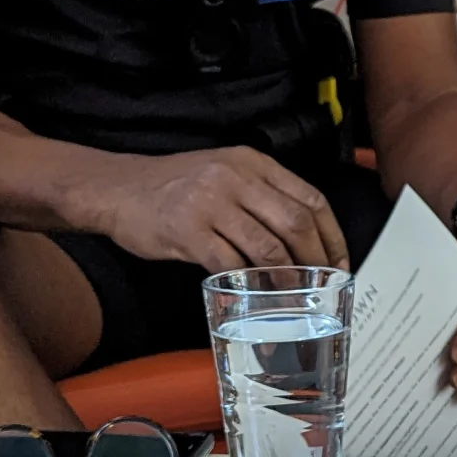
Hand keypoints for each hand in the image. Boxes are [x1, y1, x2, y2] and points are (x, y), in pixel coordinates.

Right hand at [88, 147, 348, 269]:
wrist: (117, 188)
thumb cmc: (175, 187)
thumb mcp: (225, 173)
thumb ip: (262, 194)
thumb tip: (305, 238)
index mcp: (253, 163)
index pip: (310, 198)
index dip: (332, 235)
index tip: (339, 261)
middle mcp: (236, 178)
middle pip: (296, 222)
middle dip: (316, 258)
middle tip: (322, 283)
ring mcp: (211, 203)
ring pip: (267, 245)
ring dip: (286, 275)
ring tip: (293, 293)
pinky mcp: (188, 230)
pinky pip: (229, 263)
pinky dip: (247, 282)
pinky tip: (254, 293)